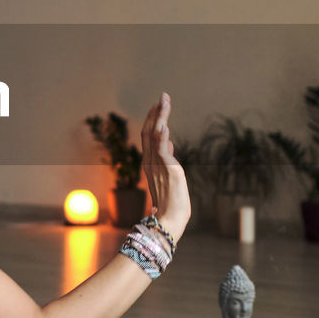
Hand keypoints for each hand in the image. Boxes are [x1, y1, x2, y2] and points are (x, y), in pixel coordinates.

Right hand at [140, 92, 190, 242]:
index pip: (148, 136)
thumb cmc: (171, 203)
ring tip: (164, 101)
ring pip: (155, 136)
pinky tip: (164, 125)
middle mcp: (150, 162)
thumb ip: (167, 160)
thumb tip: (169, 144)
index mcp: (149, 163)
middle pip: (148, 131)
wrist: (169, 221)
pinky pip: (163, 151)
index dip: (152, 118)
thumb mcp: (169, 176)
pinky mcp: (169, 171)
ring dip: (160, 117)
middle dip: (156, 112)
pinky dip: (162, 138)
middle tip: (163, 96)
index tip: (159, 104)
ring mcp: (158, 166)